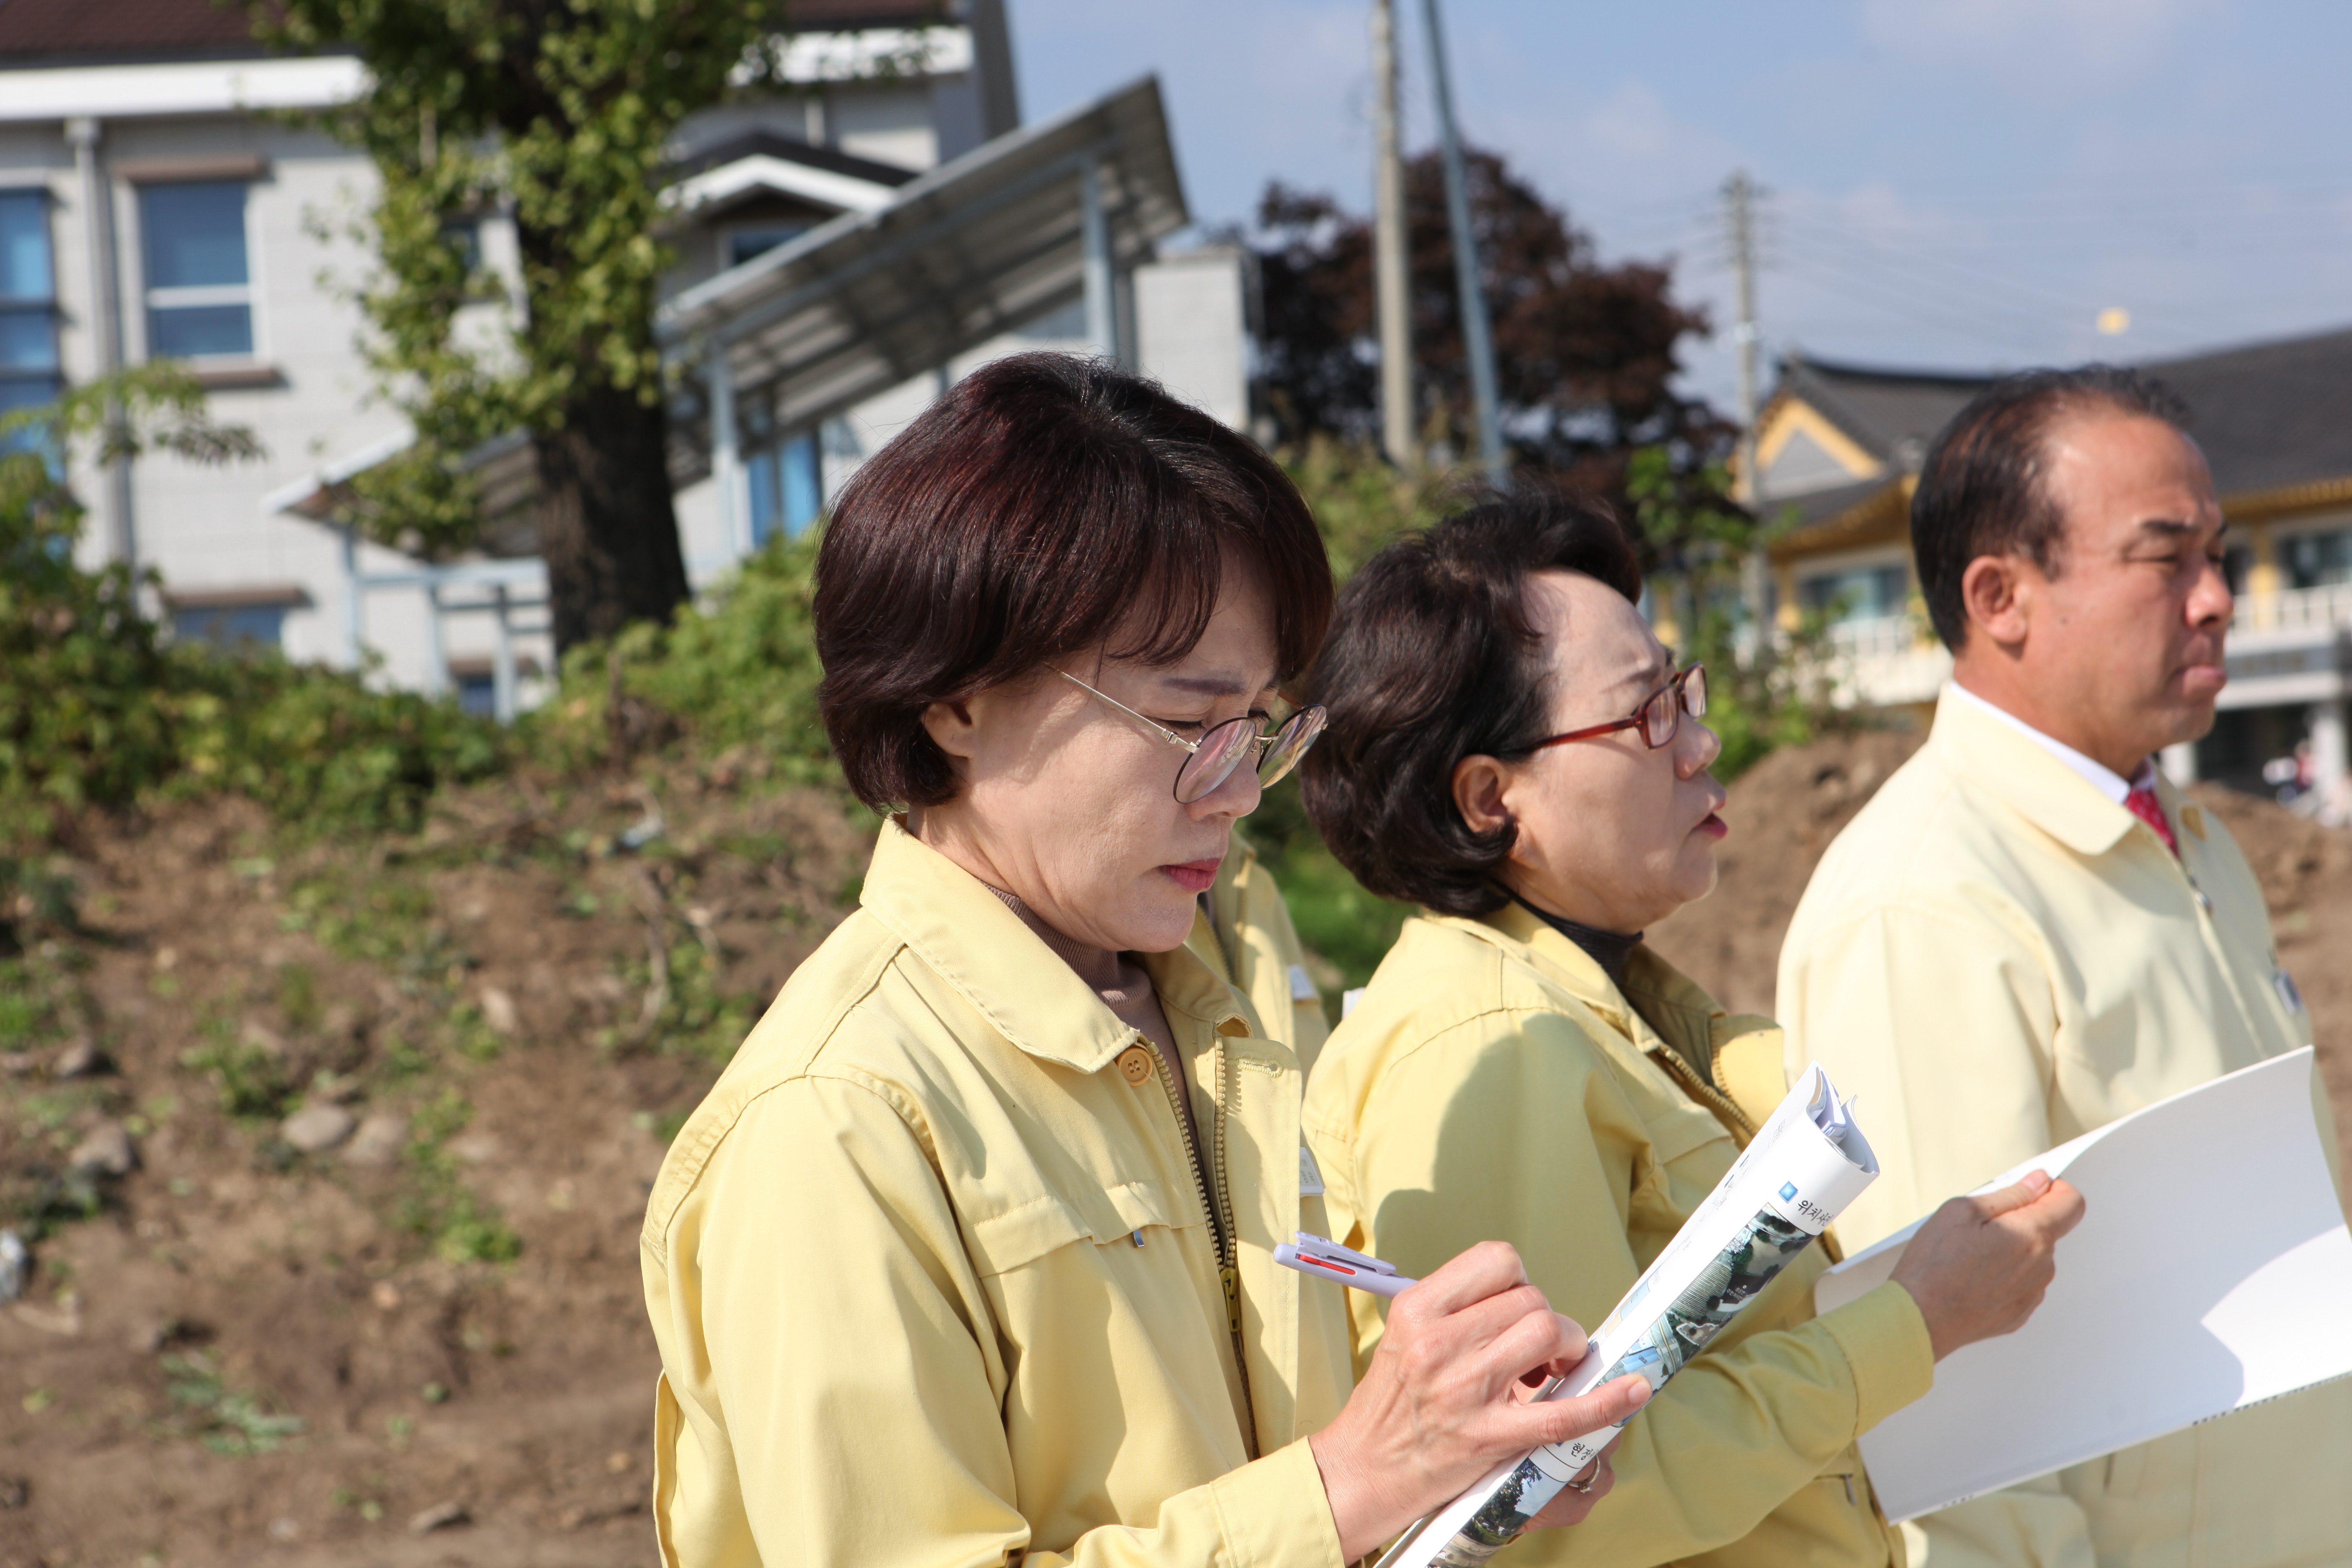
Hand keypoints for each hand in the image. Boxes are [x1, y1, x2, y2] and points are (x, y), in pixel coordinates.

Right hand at [1309, 1241, 1651, 1561]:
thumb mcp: (1404, 1335)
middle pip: (1530, 1299)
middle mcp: (1439, 1342)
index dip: (1520, 1279)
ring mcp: (1465, 1390)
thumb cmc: (1389, 1404)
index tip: (1517, 1305)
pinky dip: (1606, 1401)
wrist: (1363, 1469)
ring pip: (1547, 1332)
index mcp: (1417, 1309)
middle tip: (1540, 1350)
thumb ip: (1456, 1311)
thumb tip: (1522, 1302)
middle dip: (1548, 1320)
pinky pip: (1563, 1412)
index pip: (1496, 1260)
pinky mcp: (1489, 1436)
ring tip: (1552, 1369)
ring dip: (1566, 1347)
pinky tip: (1632, 1391)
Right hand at [1889, 1170, 2086, 1360]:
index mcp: (2031, 1236)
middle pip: (2047, 1230)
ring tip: (1970, 1254)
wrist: (1920, 1318)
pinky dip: (2004, 1274)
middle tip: (1980, 1224)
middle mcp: (2041, 1267)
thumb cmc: (1934, 1266)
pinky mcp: (2020, 1312)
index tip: (2033, 1188)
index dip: (2053, 1188)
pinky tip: (1973, 1277)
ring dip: (2012, 1248)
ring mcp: (2032, 1293)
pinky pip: (2021, 1283)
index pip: (2070, 1203)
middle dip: (2021, 1219)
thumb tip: (2036, 1183)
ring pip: (2033, 1257)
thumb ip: (2009, 1195)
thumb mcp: (1962, 1211)